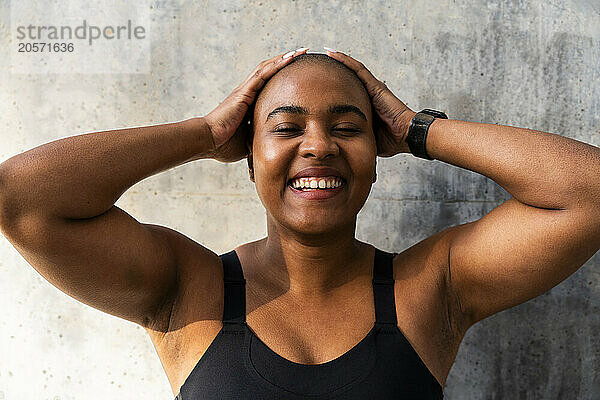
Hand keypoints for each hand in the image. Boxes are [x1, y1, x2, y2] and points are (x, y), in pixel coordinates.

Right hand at [204, 48, 308, 162]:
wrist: (209, 142)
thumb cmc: (224, 144)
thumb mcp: (250, 141)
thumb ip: (261, 138)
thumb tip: (274, 148)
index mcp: (249, 103)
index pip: (270, 84)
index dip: (283, 76)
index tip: (300, 73)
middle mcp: (247, 92)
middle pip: (270, 71)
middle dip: (287, 61)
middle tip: (304, 54)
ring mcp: (245, 90)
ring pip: (268, 68)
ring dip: (285, 58)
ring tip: (301, 51)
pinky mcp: (244, 92)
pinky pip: (263, 74)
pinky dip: (277, 64)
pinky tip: (290, 57)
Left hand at [324, 49, 415, 156]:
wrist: (405, 136)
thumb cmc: (390, 140)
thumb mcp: (364, 138)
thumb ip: (352, 138)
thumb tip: (338, 147)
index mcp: (365, 104)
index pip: (346, 93)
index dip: (333, 88)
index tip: (318, 85)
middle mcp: (368, 93)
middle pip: (347, 79)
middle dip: (333, 71)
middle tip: (315, 65)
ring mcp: (372, 87)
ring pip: (351, 69)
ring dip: (337, 60)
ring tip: (323, 52)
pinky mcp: (374, 85)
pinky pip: (357, 68)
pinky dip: (344, 60)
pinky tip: (332, 53)